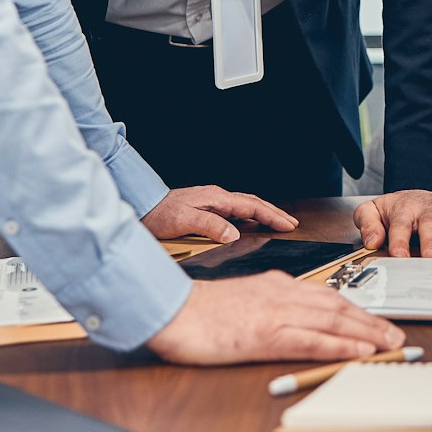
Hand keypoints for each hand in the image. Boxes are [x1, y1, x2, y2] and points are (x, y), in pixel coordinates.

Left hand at [141, 184, 297, 241]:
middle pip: (253, 204)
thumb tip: (234, 234)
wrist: (141, 208)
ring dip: (263, 214)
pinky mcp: (206, 209)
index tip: (288, 224)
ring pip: (245, 207)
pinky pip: (235, 212)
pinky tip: (250, 226)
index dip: (272, 215)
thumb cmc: (159, 214)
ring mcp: (212, 202)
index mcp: (216, 198)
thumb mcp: (185, 221)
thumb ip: (211, 226)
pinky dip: (249, 218)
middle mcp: (216, 197)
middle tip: (291, 223)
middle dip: (274, 213)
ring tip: (277, 223)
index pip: (252, 206)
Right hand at [145, 273, 405, 364]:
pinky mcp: (266, 334)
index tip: (376, 322)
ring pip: (333, 322)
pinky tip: (359, 352)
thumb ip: (268, 306)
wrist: (170, 310)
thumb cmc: (200, 312)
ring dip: (366, 334)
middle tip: (397, 335)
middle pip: (338, 307)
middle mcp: (282, 294)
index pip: (327, 297)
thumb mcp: (242, 302)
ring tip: (390, 344)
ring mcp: (276, 313)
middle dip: (371, 321)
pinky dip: (341, 346)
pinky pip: (313, 341)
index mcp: (276, 285)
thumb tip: (292, 320)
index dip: (356, 311)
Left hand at [356, 189, 431, 257]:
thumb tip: (372, 240)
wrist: (415, 197)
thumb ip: (367, 224)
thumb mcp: (372, 211)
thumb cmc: (396, 210)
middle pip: (430, 223)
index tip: (399, 256)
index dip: (400, 240)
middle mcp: (427, 209)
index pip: (400, 224)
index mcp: (404, 208)